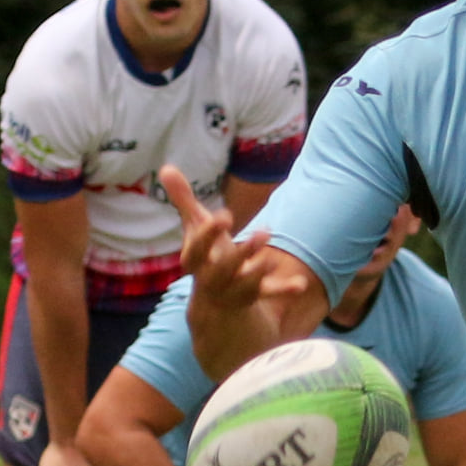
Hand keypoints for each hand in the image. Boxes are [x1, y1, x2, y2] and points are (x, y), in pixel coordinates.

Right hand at [159, 164, 305, 316]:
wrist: (213, 297)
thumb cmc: (204, 252)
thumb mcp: (195, 226)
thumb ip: (183, 200)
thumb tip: (165, 168)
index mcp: (196, 261)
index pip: (198, 250)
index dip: (209, 233)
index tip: (226, 215)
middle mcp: (213, 278)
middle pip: (226, 269)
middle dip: (244, 252)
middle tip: (264, 232)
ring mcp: (234, 289)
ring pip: (247, 285)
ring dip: (261, 270)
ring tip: (274, 256)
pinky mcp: (254, 295)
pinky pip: (269, 294)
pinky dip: (284, 290)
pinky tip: (300, 285)